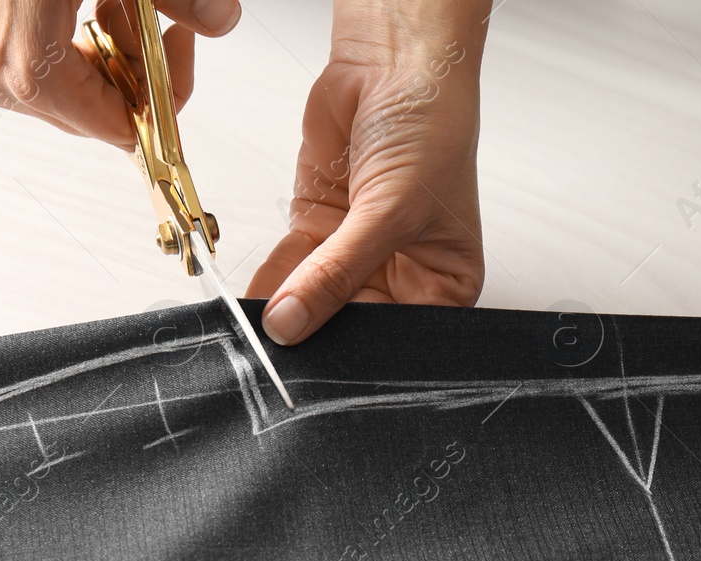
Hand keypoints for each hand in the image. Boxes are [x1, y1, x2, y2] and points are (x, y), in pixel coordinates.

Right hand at [0, 0, 241, 147]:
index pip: (125, 129)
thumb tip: (222, 20)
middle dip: (140, 65)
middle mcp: (6, 82)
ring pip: (83, 92)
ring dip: (115, 50)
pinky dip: (85, 41)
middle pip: (104, 115)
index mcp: (33, 71)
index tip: (177, 42)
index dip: (164, 93)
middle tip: (149, 12)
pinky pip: (56, 70)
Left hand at [247, 0, 489, 344]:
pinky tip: (255, 298)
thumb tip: (292, 322)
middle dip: (318, 331)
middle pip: (352, 323)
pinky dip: (270, 281)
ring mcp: (356, 252)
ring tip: (262, 324)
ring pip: (314, 298)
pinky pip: (290, 268)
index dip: (361, 350)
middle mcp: (401, 273)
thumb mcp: (390, 210)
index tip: (322, 359)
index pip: (398, 336)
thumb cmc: (432, 124)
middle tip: (286, 344)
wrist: (395, 60)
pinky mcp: (320, 228)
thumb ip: (336, 273)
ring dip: (286, 308)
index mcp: (445, 282)